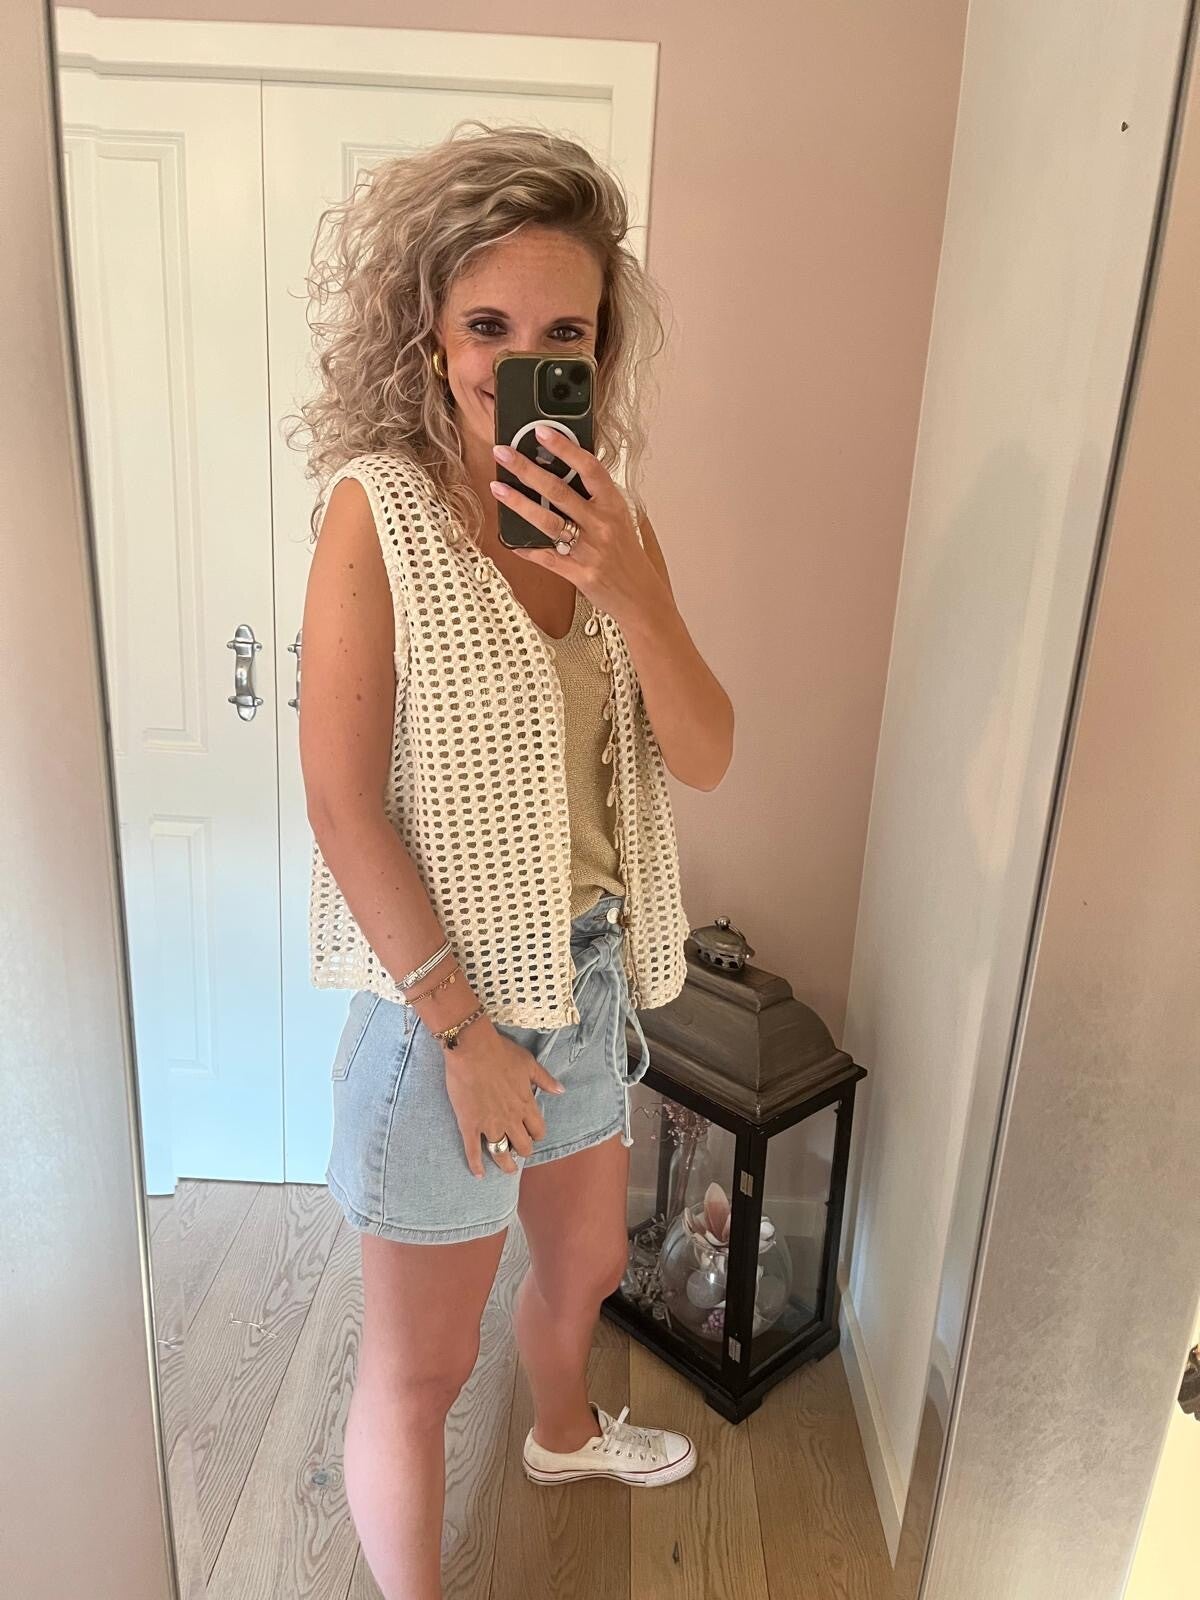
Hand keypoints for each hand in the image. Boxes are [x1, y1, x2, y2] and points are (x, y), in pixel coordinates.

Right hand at [442, 1018, 564, 1177]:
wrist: (472, 1049)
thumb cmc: (501, 1053)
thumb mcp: (529, 1063)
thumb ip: (545, 1080)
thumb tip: (560, 1091)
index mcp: (526, 1105)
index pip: (538, 1130)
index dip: (537, 1135)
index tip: (533, 1135)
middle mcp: (511, 1119)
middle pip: (522, 1146)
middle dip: (523, 1150)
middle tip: (519, 1150)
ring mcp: (490, 1124)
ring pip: (501, 1154)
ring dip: (505, 1164)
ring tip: (507, 1168)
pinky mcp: (469, 1125)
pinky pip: (473, 1150)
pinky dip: (476, 1164)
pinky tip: (478, 1174)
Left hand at [489, 427, 654, 624]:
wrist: (641, 598)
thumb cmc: (628, 556)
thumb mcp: (620, 519)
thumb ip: (596, 497)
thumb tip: (566, 470)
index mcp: (614, 506)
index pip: (589, 468)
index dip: (565, 448)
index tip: (542, 432)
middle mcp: (602, 525)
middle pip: (559, 491)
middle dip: (527, 469)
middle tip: (503, 453)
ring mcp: (589, 550)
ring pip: (547, 522)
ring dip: (519, 504)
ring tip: (498, 488)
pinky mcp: (579, 574)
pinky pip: (546, 557)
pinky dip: (525, 547)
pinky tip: (508, 537)